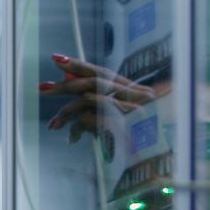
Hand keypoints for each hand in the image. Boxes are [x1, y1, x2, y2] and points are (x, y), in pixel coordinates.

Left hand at [39, 54, 154, 142]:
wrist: (168, 150)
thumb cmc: (147, 143)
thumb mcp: (124, 126)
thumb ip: (102, 117)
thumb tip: (74, 120)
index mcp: (133, 92)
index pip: (101, 72)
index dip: (78, 64)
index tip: (57, 58)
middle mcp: (132, 95)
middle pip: (92, 81)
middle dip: (64, 84)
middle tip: (42, 87)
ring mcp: (129, 109)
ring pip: (87, 99)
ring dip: (66, 111)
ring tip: (53, 125)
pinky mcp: (122, 125)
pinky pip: (90, 120)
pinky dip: (77, 127)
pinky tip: (72, 138)